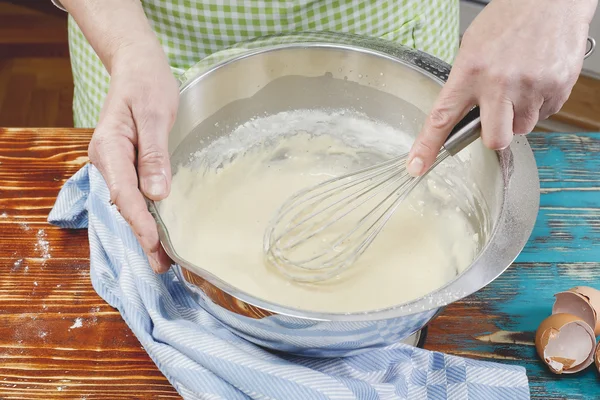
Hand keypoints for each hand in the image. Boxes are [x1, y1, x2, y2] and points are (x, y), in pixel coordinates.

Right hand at [88, 42, 178, 272]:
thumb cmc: (147, 84)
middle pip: (124, 205)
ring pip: (129, 203)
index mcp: (110, 148)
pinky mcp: (127, 164)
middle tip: (162, 266)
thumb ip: (155, 154)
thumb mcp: (155, 114)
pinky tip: (158, 229)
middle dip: (142, 237)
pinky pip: (134, 194)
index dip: (140, 222)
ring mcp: (115, 163)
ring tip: (162, 258)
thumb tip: (157, 195)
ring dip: (144, 230)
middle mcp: (107, 160)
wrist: (137, 65)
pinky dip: (146, 214)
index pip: (124, 193)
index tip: (155, 244)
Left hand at [407, 0, 596, 175]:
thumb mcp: (472, 47)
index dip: (428, 146)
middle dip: (495, 136)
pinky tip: (537, 79)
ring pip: (523, 129)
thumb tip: (461, 115)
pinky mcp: (557, 87)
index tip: (417, 166)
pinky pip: (545, 114)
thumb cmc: (509, 18)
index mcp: (470, 71)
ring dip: (519, 116)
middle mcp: (499, 83)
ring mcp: (530, 87)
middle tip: (497, 117)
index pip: (442, 118)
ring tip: (520, 85)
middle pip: (494, 139)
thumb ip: (466, 83)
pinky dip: (539, 103)